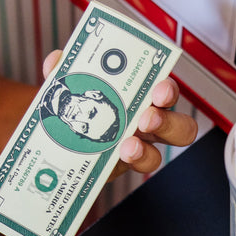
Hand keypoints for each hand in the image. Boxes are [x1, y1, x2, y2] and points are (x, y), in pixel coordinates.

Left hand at [42, 50, 197, 176]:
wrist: (59, 135)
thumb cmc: (78, 104)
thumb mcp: (71, 83)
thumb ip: (66, 72)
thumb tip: (57, 61)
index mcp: (143, 97)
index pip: (166, 92)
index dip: (168, 91)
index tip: (158, 91)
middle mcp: (146, 125)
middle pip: (179, 128)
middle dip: (167, 123)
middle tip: (146, 120)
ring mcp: (135, 150)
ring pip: (156, 158)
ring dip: (144, 154)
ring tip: (126, 149)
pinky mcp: (118, 171)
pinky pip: (126, 174)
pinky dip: (113, 167)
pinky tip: (99, 160)